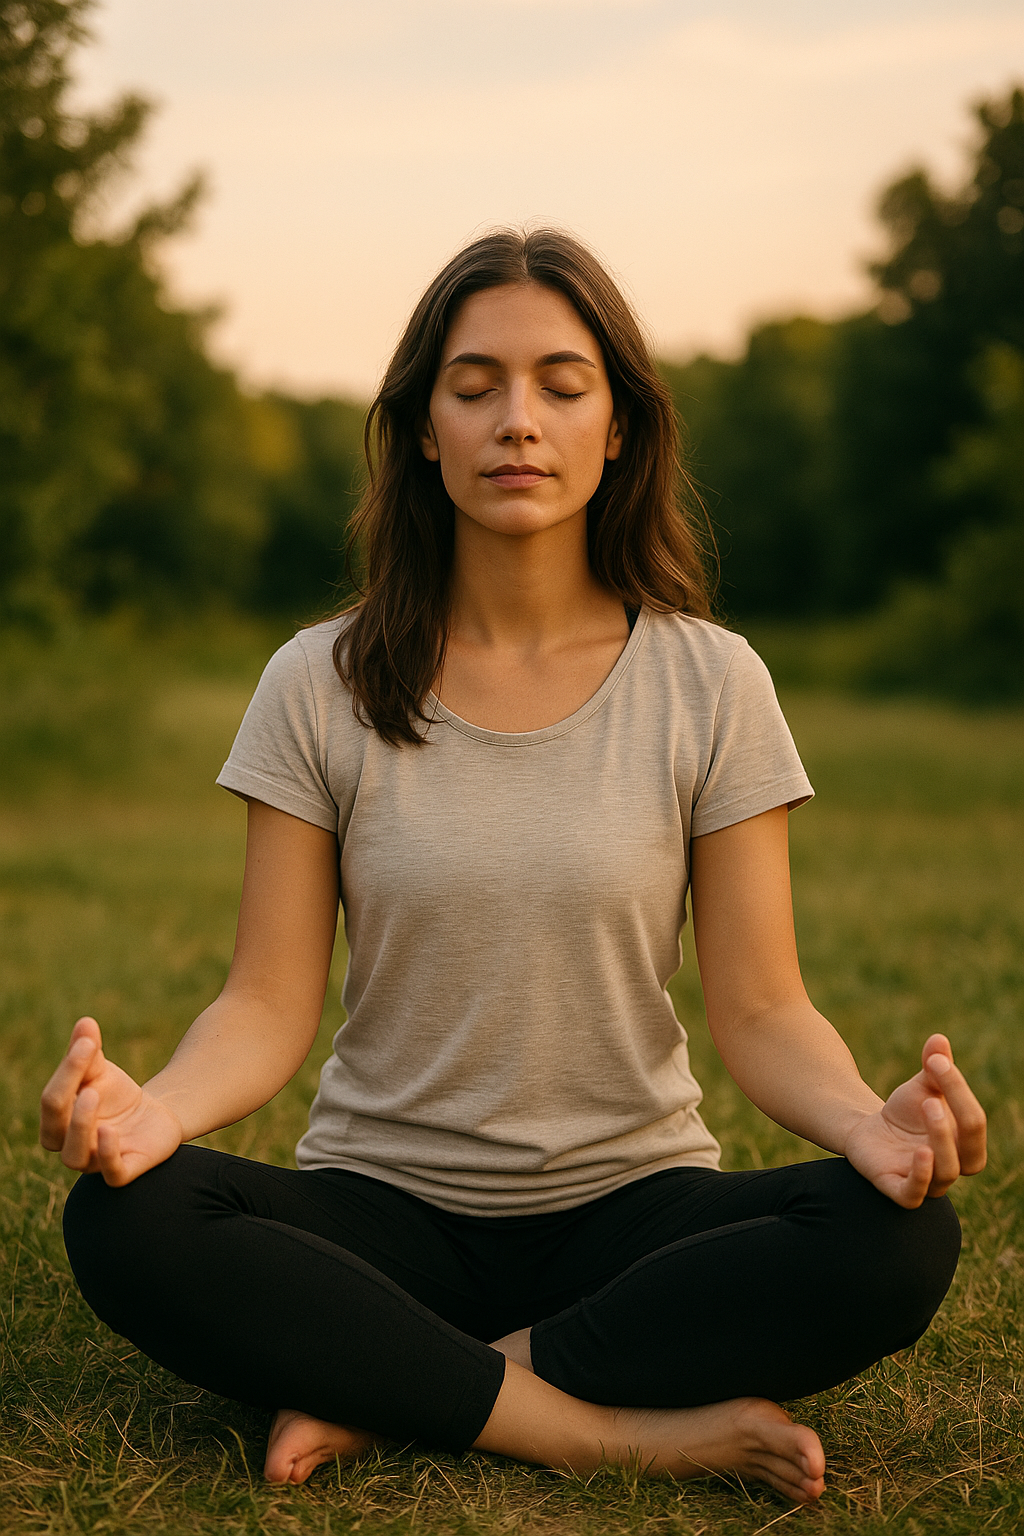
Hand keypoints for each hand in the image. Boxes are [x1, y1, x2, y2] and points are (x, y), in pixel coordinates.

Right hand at [40, 1017, 182, 1186]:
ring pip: (74, 1157)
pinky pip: (111, 1174)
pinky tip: (110, 1131)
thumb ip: (89, 1050)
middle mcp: (69, 1145)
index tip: (88, 1042)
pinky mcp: (124, 1171)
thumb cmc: (117, 1095)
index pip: (52, 1100)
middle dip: (66, 1103)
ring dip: (80, 1128)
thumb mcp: (102, 1070)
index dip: (67, 1071)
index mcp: (58, 1120)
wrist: (153, 1116)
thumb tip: (85, 1023)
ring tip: (93, 1096)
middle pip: (54, 1131)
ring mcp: (94, 1162)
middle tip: (87, 1077)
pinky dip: (107, 1155)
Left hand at [844, 1033, 986, 1208]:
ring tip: (928, 1107)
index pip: (974, 1122)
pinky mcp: (897, 1189)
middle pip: (971, 1157)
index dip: (959, 1090)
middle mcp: (952, 1166)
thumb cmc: (906, 1111)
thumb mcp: (921, 1086)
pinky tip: (921, 1152)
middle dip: (956, 1125)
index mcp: (966, 1143)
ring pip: (946, 1173)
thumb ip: (934, 1066)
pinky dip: (921, 1176)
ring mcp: (927, 1181)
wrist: (870, 1131)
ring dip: (941, 1141)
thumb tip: (939, 1039)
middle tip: (932, 1097)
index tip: (935, 1060)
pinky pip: (914, 1195)